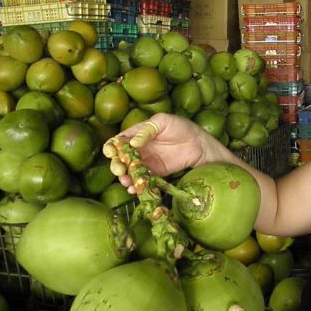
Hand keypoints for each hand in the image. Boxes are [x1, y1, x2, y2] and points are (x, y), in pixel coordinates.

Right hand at [103, 113, 227, 192]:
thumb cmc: (180, 127)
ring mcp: (146, 162)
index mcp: (136, 134)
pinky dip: (137, 185)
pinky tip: (134, 189)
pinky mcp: (155, 173)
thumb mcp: (162, 121)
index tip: (112, 153)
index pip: (118, 141)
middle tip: (119, 170)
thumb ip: (146, 130)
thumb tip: (132, 143)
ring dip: (124, 178)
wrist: (198, 143)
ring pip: (130, 172)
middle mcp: (138, 149)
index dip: (111, 147)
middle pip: (120, 159)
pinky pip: (143, 180)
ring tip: (126, 182)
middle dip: (116, 165)